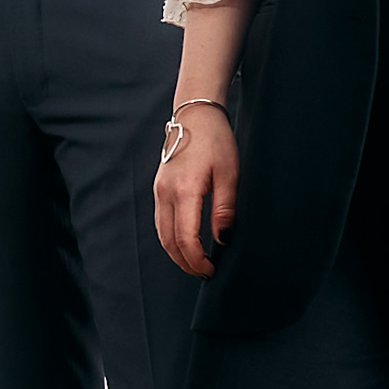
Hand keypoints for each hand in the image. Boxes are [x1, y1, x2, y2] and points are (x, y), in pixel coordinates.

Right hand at [152, 104, 234, 277]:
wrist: (195, 115)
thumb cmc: (215, 141)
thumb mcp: (229, 174)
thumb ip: (224, 209)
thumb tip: (223, 239)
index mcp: (184, 191)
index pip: (185, 238)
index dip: (197, 260)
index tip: (211, 270)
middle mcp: (165, 193)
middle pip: (168, 241)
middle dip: (185, 262)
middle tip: (205, 273)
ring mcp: (159, 190)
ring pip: (161, 233)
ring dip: (176, 252)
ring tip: (196, 263)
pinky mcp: (159, 188)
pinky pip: (160, 221)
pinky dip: (171, 238)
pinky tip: (186, 242)